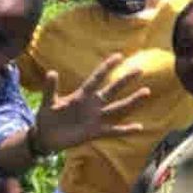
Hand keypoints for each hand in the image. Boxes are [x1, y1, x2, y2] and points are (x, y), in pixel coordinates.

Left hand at [34, 52, 149, 152]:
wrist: (46, 137)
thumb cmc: (46, 117)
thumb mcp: (47, 102)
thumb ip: (49, 88)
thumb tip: (51, 72)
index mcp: (80, 96)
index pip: (96, 79)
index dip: (106, 68)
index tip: (119, 56)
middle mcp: (92, 105)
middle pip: (111, 90)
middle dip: (125, 80)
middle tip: (139, 69)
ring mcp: (95, 118)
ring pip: (117, 108)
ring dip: (132, 101)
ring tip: (146, 92)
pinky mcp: (95, 132)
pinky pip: (113, 131)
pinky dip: (125, 130)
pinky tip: (139, 127)